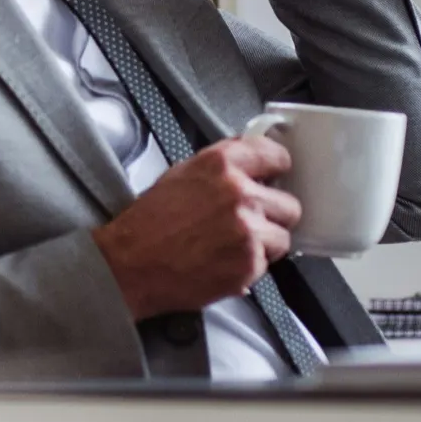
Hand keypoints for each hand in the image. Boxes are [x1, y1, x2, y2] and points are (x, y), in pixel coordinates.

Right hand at [90, 137, 301, 321]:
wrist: (131, 263)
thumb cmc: (150, 222)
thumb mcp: (182, 173)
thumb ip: (222, 166)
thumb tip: (252, 163)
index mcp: (221, 163)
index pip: (274, 155)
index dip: (277, 168)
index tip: (276, 176)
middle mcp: (239, 193)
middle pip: (289, 203)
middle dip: (273, 214)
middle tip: (252, 222)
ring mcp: (247, 230)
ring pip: (283, 237)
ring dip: (264, 244)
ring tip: (233, 246)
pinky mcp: (248, 264)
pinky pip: (266, 264)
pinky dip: (249, 267)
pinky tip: (224, 262)